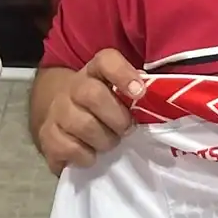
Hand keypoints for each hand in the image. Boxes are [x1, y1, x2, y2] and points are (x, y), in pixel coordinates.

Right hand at [35, 50, 145, 175]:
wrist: (62, 119)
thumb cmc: (103, 109)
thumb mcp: (120, 96)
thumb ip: (138, 95)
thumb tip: (170, 102)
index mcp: (96, 72)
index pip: (106, 60)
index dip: (122, 74)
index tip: (140, 93)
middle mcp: (73, 87)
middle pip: (91, 94)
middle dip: (116, 118)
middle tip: (126, 130)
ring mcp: (57, 111)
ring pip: (81, 124)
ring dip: (103, 140)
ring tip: (109, 143)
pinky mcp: (47, 136)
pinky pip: (67, 148)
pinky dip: (85, 156)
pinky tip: (90, 155)